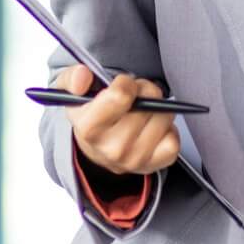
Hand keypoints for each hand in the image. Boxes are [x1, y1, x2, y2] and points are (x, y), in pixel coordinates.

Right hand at [58, 64, 181, 175]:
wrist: (96, 151)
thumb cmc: (88, 116)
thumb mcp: (70, 93)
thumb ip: (72, 78)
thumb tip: (83, 77)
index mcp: (90, 128)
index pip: (122, 95)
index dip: (126, 83)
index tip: (122, 85)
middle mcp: (112, 148)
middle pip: (149, 103)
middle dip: (145, 91)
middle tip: (135, 95)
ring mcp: (134, 160)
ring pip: (164, 118)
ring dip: (159, 108)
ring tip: (144, 111)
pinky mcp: (153, 165)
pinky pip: (173, 140)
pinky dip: (167, 129)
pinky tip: (152, 127)